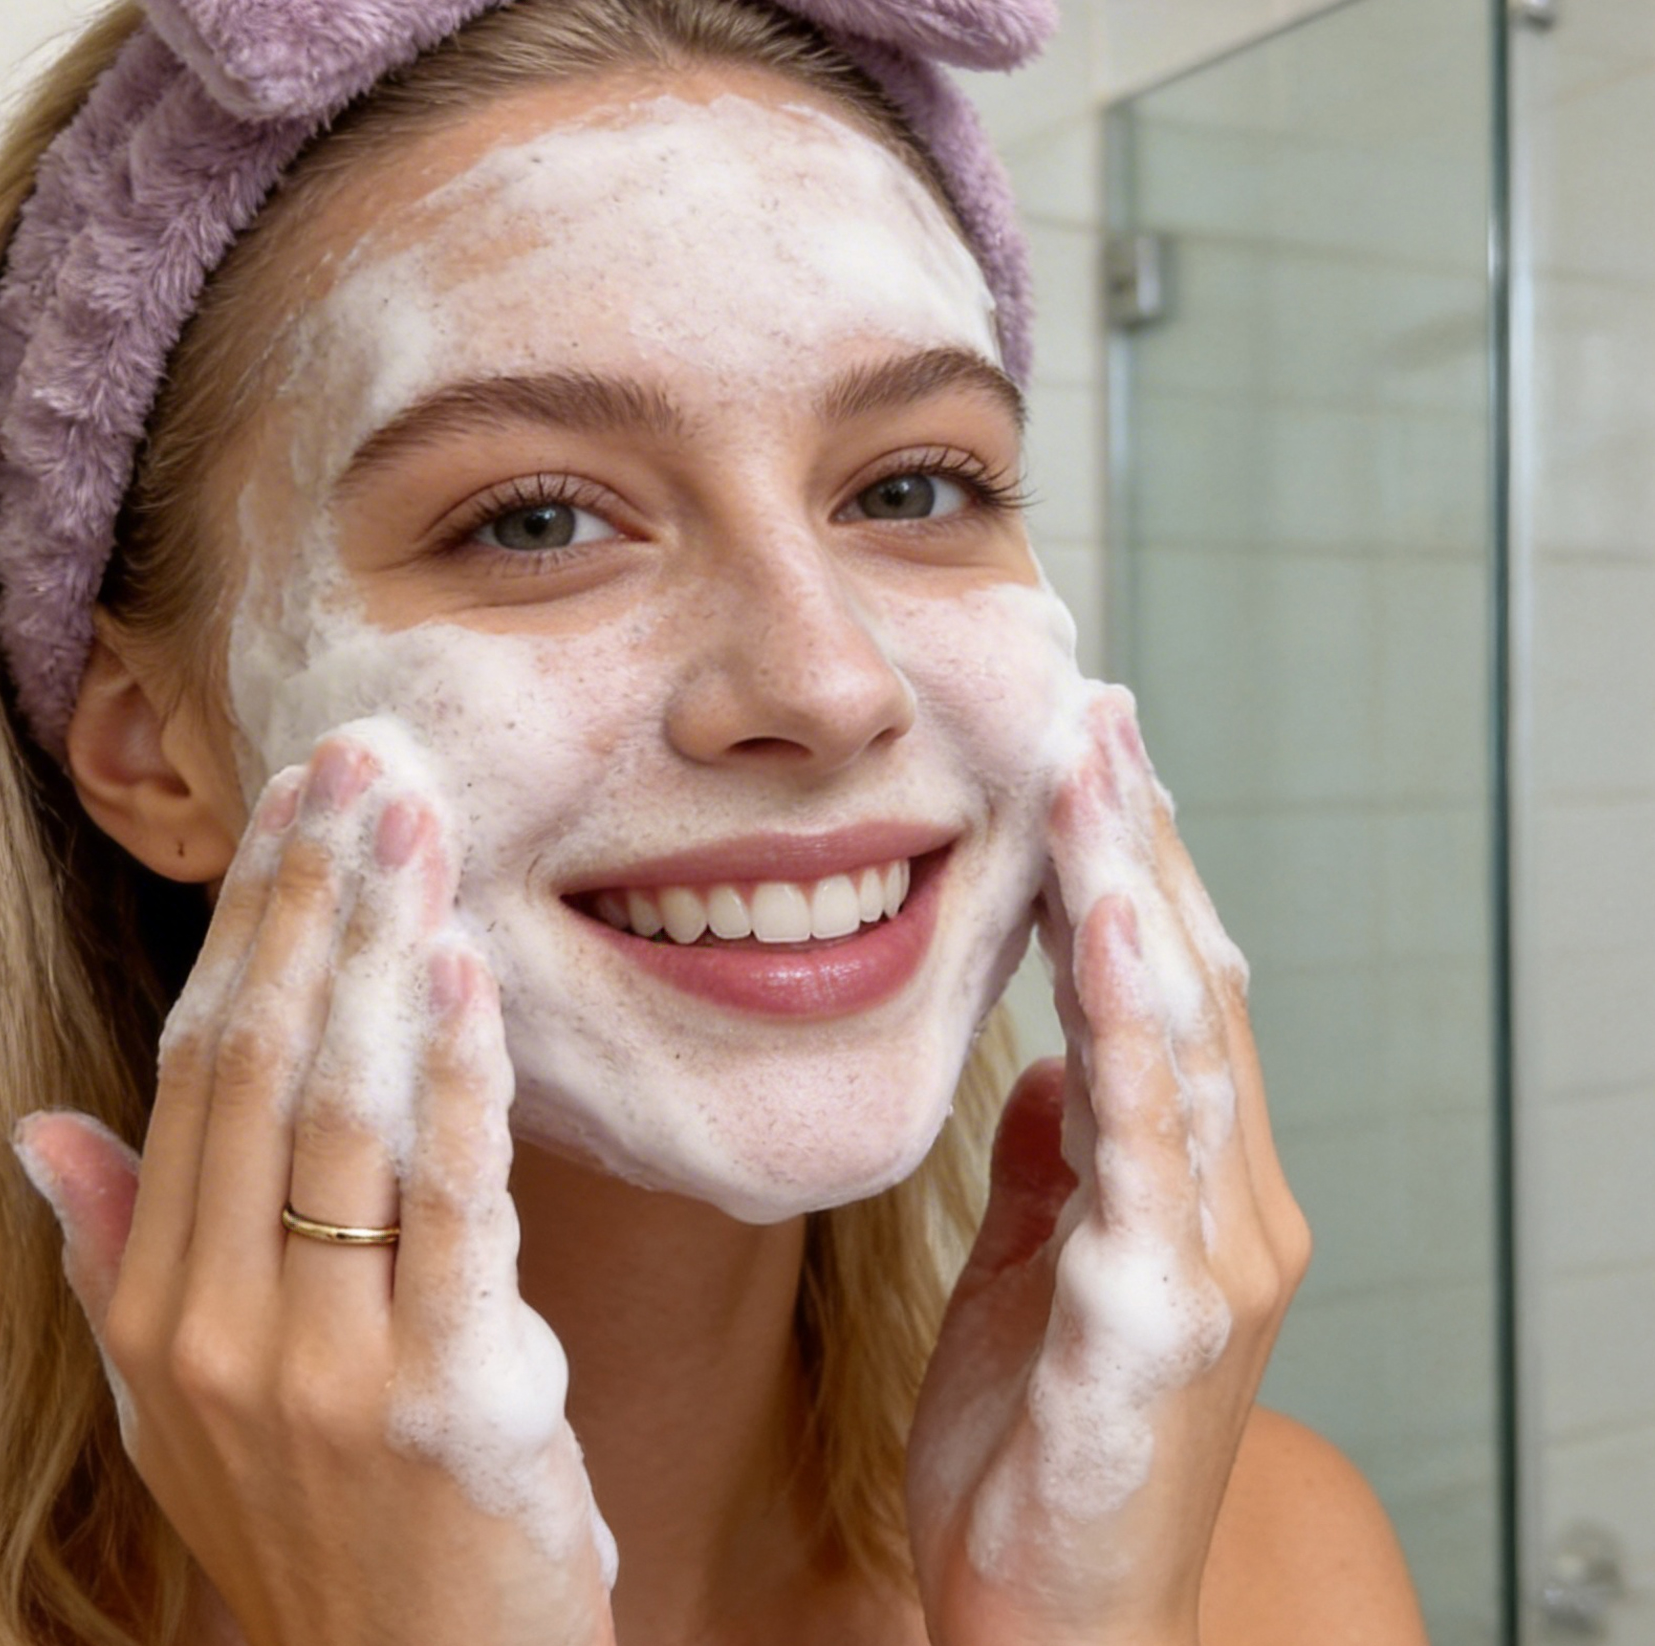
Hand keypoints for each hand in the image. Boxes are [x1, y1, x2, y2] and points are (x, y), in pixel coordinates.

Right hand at [15, 725, 616, 1645]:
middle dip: (313, 898)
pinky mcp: (442, 1401)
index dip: (244, 923)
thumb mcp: (179, 1411)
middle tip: (362, 762)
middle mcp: (212, 1332)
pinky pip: (449, 1206)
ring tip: (416, 822)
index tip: (288, 804)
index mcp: (152, 1312)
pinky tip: (467, 970)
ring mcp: (319, 1370)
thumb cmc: (322, 1528)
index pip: (193, 1066)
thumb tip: (38, 1132)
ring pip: (342, 1113)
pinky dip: (459, 1078)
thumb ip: (110, 1262)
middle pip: (260, 1063)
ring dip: (382, 951)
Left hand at [907, 685, 1310, 1645]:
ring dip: (1136, 891)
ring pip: (1183, 1036)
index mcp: (1188, 1184)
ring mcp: (1206, 1257)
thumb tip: (1050, 1062)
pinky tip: (1104, 933)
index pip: (1166, 989)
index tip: (1089, 751)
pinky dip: (1130, 1029)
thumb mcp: (1038, 1270)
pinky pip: (1143, 1145)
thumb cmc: (1040, 1451)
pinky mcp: (1158, 1315)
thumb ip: (1060, 1162)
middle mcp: (1225, 1202)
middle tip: (1096, 709)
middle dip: (1141, 840)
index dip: (1132, 865)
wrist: (1052, 1629)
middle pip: (1190, 982)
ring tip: (1097, 770)